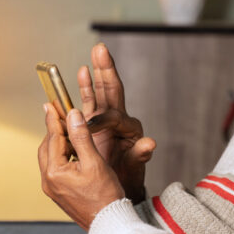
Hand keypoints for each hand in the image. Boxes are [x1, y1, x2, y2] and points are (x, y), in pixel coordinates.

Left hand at [38, 103, 123, 229]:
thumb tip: (73, 116)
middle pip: (48, 147)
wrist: (108, 223)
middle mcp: (49, 181)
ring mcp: (52, 188)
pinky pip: (55, 168)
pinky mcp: (59, 193)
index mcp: (55, 172)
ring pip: (50, 158)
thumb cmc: (105, 197)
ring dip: (59, 143)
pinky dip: (62, 156)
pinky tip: (74, 152)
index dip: (54, 119)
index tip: (51, 104)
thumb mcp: (95, 162)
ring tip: (70, 131)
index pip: (53, 138)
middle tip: (61, 114)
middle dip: (55, 130)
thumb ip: (82, 137)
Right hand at [78, 43, 155, 202]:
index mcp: (129, 128)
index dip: (101, 120)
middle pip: (112, 89)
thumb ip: (141, 154)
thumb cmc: (128, 176)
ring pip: (101, 90)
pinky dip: (86, 86)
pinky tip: (83, 70)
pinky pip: (91, 100)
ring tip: (96, 52)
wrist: (120, 184)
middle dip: (106, 69)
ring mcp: (106, 119)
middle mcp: (119, 119)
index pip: (114, 117)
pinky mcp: (95, 122)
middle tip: (101, 49)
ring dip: (97, 71)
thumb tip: (150, 143)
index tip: (88, 127)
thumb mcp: (135, 167)